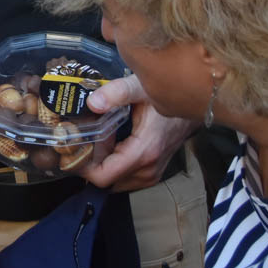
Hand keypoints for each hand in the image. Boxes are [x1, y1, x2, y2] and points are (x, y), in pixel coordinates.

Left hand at [80, 74, 196, 191]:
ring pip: (115, 180)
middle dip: (89, 163)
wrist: (195, 103)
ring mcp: (152, 173)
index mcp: (143, 152)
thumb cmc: (167, 94)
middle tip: (80, 139)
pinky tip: (109, 144)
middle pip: (106, 180)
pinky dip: (113, 165)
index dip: (82, 166)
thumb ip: (117, 93)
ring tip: (94, 140)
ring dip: (101, 164)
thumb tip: (92, 102)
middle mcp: (148, 169)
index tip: (72, 147)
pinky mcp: (154, 171)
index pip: (104, 176)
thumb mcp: (141, 87)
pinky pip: (125, 177)